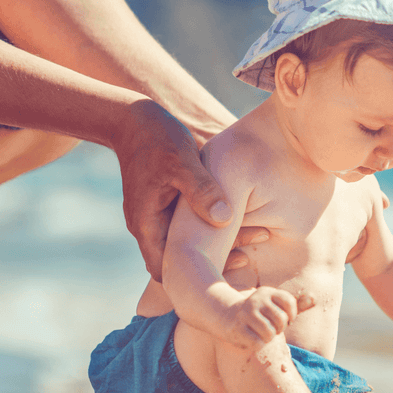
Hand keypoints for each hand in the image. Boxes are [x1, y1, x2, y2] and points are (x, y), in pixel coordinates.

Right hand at [113, 99, 248, 279]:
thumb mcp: (181, 160)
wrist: (134, 119)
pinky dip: (214, 226)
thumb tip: (223, 217)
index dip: (199, 273)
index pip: (168, 269)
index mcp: (147, 224)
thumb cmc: (156, 138)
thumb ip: (201, 189)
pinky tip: (243, 218)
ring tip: (257, 234)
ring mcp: (159, 217)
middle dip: (218, 259)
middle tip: (254, 248)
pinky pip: (192, 226)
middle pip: (182, 260)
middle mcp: (150, 227)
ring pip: (190, 243)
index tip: (235, 261)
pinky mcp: (170, 205)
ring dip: (220, 242)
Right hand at [222, 286, 315, 347]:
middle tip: (271, 328)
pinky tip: (252, 338)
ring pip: (270, 333)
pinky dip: (259, 344)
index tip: (286, 319)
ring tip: (263, 333)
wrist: (227, 316)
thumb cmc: (259, 313)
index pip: (289, 302)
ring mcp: (246, 313)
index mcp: (268, 292)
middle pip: (281, 320)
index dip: (291, 315)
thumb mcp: (277, 306)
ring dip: (269, 338)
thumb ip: (296, 304)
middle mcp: (256, 300)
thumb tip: (314, 298)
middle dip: (279, 328)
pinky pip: (258, 343)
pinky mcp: (238, 328)